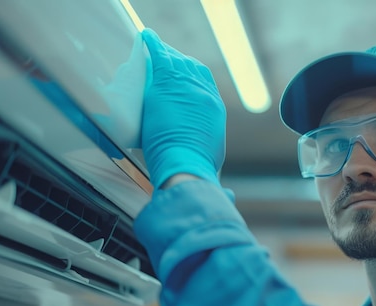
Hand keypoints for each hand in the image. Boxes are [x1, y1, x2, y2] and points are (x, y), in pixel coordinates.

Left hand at [140, 28, 225, 188]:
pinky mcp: (168, 84)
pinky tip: (146, 38)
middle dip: (180, 65)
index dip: (193, 80)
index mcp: (215, 110)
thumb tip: (229, 198)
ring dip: (166, 55)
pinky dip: (153, 45)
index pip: (206, 86)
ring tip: (155, 51)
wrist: (186, 165)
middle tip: (167, 62)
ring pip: (177, 61)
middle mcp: (205, 95)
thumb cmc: (197, 172)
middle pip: (192, 70)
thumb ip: (214, 177)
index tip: (184, 79)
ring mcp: (187, 87)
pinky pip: (161, 56)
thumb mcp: (211, 171)